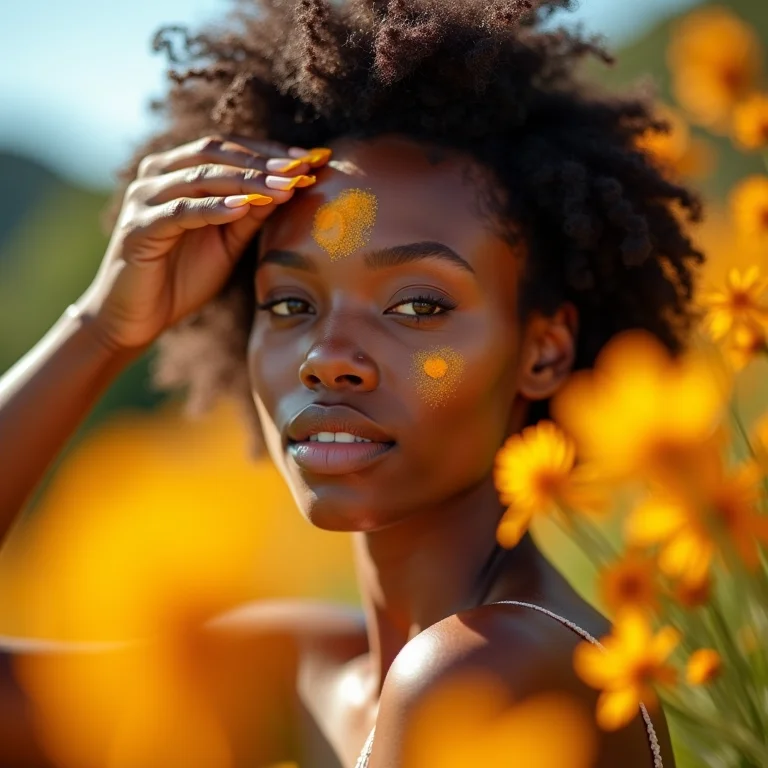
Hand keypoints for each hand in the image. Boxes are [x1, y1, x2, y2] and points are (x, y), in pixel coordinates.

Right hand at [74, 135, 328, 352]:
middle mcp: (158, 175)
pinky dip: (214, 207)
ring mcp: (145, 198)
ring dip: (247, 181)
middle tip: (302, 169)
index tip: (311, 160)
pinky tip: (244, 208)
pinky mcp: (139, 227)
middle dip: (264, 161)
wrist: (138, 316)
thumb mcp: (228, 241)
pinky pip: (182, 211)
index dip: (270, 151)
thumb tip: (291, 187)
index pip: (229, 148)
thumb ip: (253, 213)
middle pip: (217, 154)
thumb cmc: (183, 276)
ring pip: (202, 176)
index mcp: (178, 170)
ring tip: (285, 187)